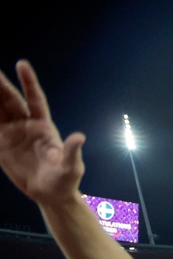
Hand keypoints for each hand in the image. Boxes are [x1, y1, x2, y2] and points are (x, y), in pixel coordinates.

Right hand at [0, 61, 85, 204]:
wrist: (51, 195)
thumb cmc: (65, 180)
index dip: (28, 82)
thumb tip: (79, 137)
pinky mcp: (1, 145)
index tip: (21, 64)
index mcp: (43, 126)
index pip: (34, 99)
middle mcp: (26, 125)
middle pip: (10, 100)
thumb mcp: (71, 167)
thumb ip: (71, 152)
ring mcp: (12, 134)